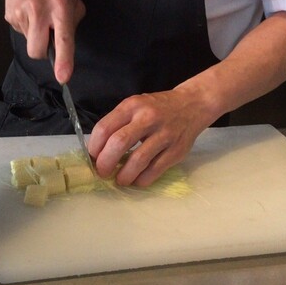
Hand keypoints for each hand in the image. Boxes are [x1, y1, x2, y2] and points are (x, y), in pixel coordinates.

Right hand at [2, 0, 85, 83]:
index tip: (63, 77)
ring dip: (34, 34)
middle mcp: (40, 10)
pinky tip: (28, 10)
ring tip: (37, 14)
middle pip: (36, 50)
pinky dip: (26, 26)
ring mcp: (22, 13)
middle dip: (41, 51)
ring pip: (28, 43)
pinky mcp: (9, 15)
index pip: (64, 38)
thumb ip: (73, 21)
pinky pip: (20, 32)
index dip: (63, 59)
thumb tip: (67, 44)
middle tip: (46, 36)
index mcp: (61, 6)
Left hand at [88, 87, 211, 186]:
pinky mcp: (176, 150)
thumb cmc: (157, 108)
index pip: (105, 128)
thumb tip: (99, 152)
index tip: (93, 158)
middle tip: (103, 172)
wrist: (192, 104)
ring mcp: (164, 134)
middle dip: (105, 163)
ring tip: (120, 179)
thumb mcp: (136, 106)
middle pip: (118, 143)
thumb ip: (118, 124)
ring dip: (124, 175)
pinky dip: (142, 180)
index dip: (94, 147)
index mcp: (132, 106)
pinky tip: (137, 180)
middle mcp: (148, 118)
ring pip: (138, 160)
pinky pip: (155, 170)